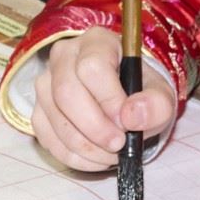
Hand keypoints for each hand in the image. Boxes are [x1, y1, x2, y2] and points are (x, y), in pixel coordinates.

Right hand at [35, 28, 177, 171]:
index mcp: (97, 42)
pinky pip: (47, 137)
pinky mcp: (38, 110)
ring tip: (111, 154)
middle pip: (66, 92)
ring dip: (86, 146)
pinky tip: (95, 157)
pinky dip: (73, 156)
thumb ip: (156, 104)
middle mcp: (64, 56)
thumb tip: (131, 116)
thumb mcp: (161, 95)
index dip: (109, 99)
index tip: (127, 123)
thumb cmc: (140, 94)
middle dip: (94, 128)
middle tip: (118, 145)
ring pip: (55, 118)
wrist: (125, 104)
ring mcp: (46, 83)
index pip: (92, 67)